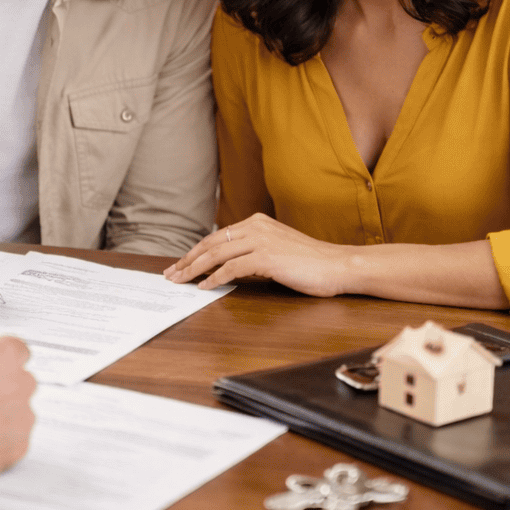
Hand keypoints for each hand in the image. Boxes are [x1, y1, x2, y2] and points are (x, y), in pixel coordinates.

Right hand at [0, 335, 35, 484]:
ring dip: (1, 417)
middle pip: (20, 382)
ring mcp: (24, 416)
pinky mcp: (20, 446)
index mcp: (4, 355)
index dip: (0, 361)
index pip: (17, 350)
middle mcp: (21, 382)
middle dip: (2, 389)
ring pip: (18, 413)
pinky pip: (13, 440)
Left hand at [163, 212, 350, 296]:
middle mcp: (256, 226)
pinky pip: (232, 268)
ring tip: (181, 281)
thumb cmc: (311, 263)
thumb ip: (253, 251)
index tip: (181, 264)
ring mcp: (261, 240)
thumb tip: (226, 266)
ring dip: (194, 269)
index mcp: (257, 222)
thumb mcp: (277, 249)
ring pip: (216, 254)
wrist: (339, 266)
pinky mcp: (266, 256)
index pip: (217, 236)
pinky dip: (215, 278)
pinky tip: (205, 287)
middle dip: (188, 260)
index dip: (196, 251)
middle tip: (171, 274)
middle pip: (210, 243)